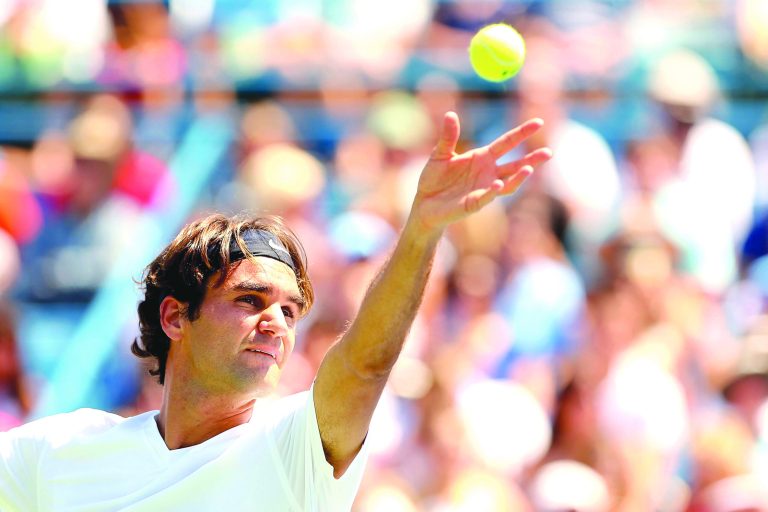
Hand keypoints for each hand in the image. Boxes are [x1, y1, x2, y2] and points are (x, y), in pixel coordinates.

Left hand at [410, 111, 551, 233]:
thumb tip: (450, 114)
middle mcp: (489, 173)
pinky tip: (498, 184)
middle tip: (549, 152)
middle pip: (516, 164)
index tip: (538, 122)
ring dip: (519, 177)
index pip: (507, 143)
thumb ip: (448, 136)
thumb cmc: (434, 178)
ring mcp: (485, 189)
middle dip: (532, 159)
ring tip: (530, 168)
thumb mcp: (440, 154)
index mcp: (483, 157)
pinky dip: (493, 191)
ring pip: (508, 183)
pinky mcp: (475, 203)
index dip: (522, 133)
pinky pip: (487, 197)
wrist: (424, 203)